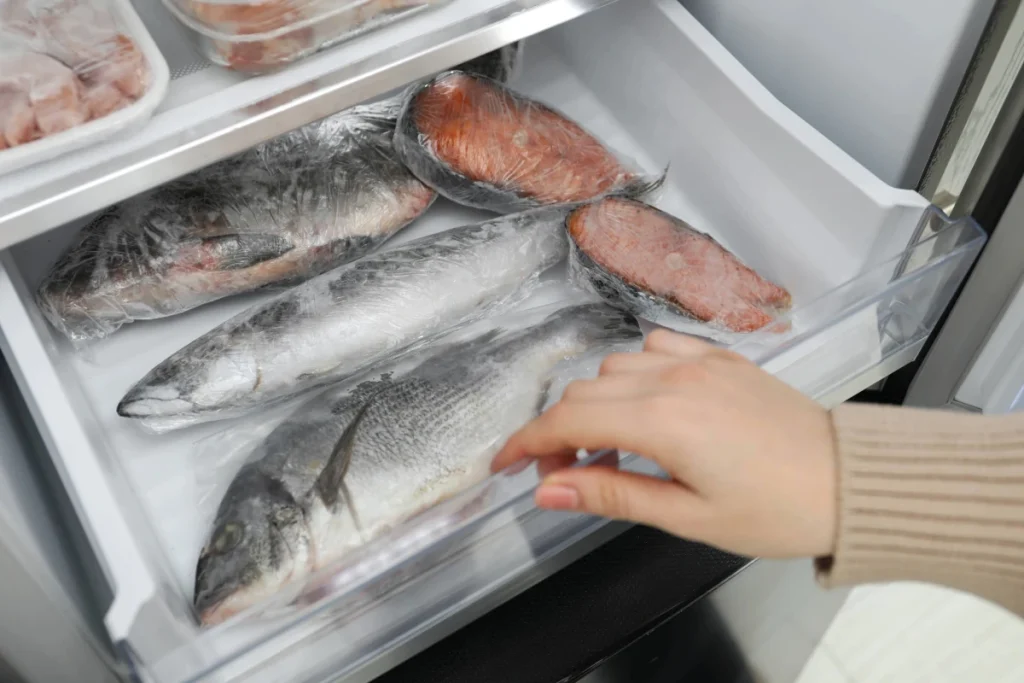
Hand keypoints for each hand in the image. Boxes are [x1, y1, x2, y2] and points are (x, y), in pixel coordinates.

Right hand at [492, 330, 837, 558]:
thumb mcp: (687, 516)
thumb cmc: (777, 509)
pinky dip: (634, 373)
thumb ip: (610, 494)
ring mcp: (700, 361)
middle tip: (562, 472)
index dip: (526, 442)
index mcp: (663, 420)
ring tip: (606, 447)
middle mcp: (675, 379)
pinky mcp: (722, 357)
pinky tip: (645, 405)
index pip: (568, 420)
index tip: (505, 464)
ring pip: (615, 366)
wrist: (851, 481)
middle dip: (558, 430)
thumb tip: (547, 489)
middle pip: (584, 390)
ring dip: (595, 403)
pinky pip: (656, 347)